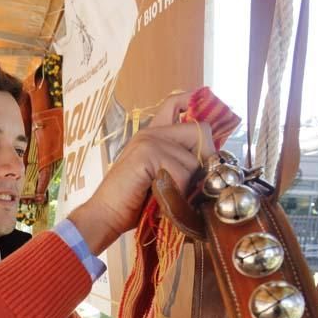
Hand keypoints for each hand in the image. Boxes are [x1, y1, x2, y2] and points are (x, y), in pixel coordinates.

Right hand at [68, 92, 214, 253]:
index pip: (176, 103)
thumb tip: (211, 161)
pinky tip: (160, 199)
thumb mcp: (161, 177)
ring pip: (194, 160)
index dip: (193, 102)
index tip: (205, 108)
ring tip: (168, 196)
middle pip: (200, 131)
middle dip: (204, 161)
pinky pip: (182, 173)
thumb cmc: (132, 202)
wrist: (105, 215)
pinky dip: (177, 192)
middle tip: (189, 184)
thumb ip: (179, 163)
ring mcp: (148, 140)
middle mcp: (151, 132)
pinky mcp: (146, 154)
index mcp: (152, 134)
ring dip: (187, 186)